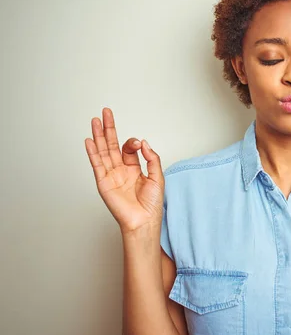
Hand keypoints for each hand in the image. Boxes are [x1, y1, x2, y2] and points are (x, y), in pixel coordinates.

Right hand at [84, 107, 164, 234]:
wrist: (143, 221)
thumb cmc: (151, 204)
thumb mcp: (157, 176)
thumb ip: (152, 158)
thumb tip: (143, 142)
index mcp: (133, 169)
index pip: (129, 149)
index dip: (133, 142)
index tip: (139, 144)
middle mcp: (120, 170)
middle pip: (112, 145)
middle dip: (109, 129)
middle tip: (106, 113)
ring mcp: (110, 176)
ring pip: (102, 151)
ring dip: (98, 136)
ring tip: (95, 121)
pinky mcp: (103, 183)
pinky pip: (97, 165)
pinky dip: (92, 153)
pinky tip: (89, 141)